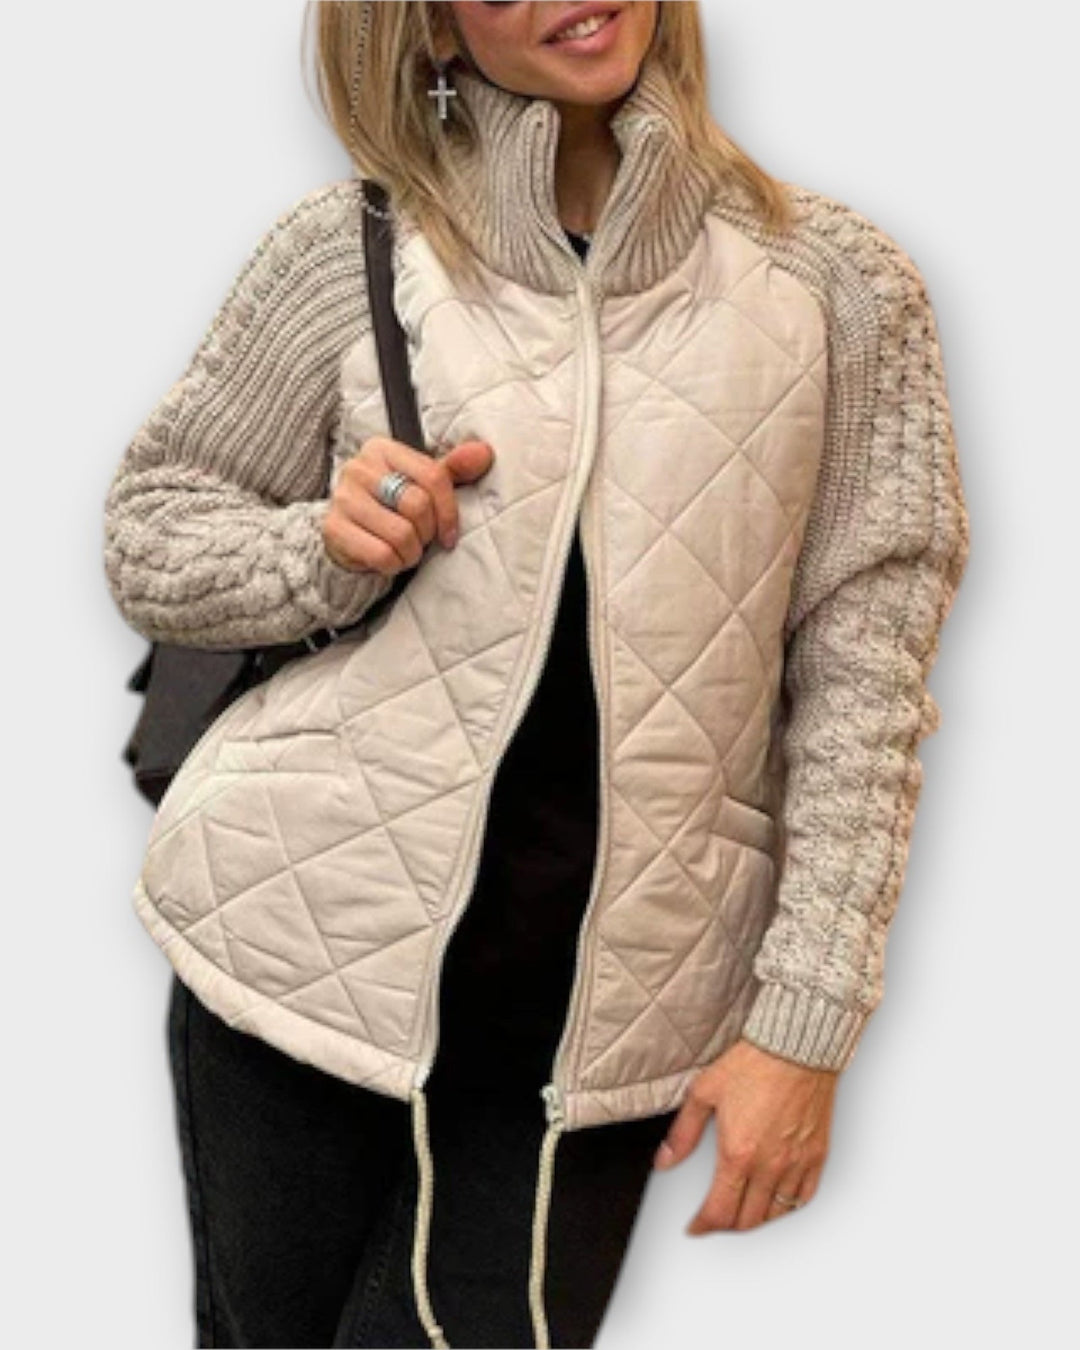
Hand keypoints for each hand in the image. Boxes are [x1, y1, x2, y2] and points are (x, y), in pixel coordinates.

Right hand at [322, 435, 494, 574]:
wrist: (347, 535)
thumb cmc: (391, 507)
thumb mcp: (421, 484)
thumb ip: (453, 469)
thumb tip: (483, 452)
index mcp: (382, 449)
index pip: (433, 476)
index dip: (449, 511)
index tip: (449, 533)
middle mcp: (359, 468)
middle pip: (417, 505)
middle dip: (427, 532)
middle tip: (420, 539)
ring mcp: (342, 497)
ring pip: (401, 534)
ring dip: (411, 552)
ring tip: (404, 549)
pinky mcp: (332, 528)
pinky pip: (381, 554)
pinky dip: (393, 564)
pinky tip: (388, 558)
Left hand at [654, 1037, 838, 1233]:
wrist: (795, 1046)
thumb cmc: (754, 1063)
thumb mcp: (704, 1093)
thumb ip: (683, 1133)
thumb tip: (665, 1160)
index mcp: (738, 1154)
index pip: (719, 1212)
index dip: (703, 1226)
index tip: (696, 1227)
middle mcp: (769, 1166)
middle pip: (747, 1220)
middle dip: (726, 1225)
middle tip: (716, 1218)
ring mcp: (796, 1163)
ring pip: (775, 1214)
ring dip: (755, 1219)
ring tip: (742, 1210)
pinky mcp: (817, 1155)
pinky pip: (804, 1197)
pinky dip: (788, 1206)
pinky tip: (777, 1199)